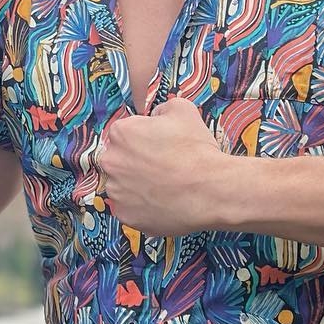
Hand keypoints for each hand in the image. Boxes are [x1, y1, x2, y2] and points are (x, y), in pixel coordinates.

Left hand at [97, 99, 233, 238]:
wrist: (212, 189)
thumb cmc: (197, 150)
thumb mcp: (182, 109)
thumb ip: (161, 108)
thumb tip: (156, 115)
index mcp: (120, 133)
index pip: (124, 135)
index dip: (142, 142)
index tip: (158, 150)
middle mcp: (111, 161)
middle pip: (119, 161)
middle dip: (135, 165)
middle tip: (161, 171)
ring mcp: (116, 191)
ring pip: (122, 187)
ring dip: (136, 187)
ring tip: (163, 189)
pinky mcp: (125, 215)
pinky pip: (129, 210)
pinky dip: (142, 209)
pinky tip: (161, 204)